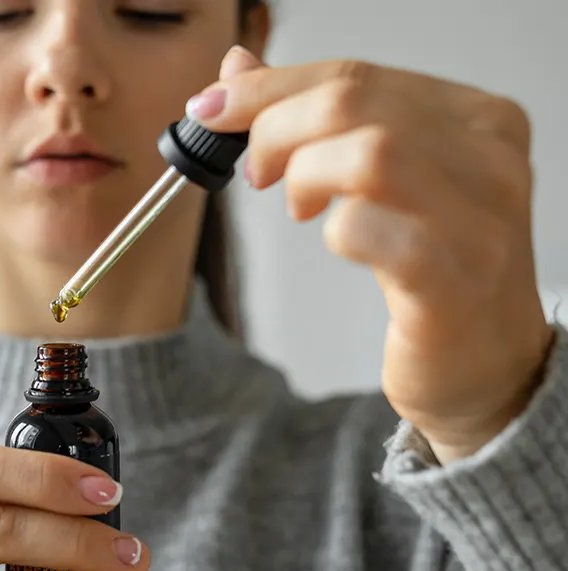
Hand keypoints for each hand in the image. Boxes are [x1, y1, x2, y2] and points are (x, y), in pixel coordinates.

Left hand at [190, 46, 554, 462]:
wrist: (488, 365)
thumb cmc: (434, 268)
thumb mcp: (383, 179)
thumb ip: (319, 118)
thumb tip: (237, 69)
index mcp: (478, 119)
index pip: (358, 75)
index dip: (270, 87)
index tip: (214, 107)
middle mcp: (491, 160)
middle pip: (355, 104)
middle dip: (276, 129)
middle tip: (256, 171)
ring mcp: (478, 220)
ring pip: (369, 154)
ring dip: (304, 176)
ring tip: (298, 205)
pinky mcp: (451, 280)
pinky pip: (368, 229)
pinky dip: (334, 231)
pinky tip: (339, 242)